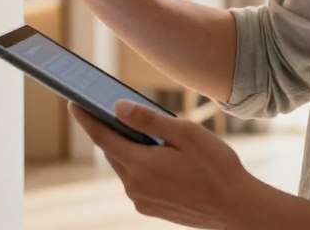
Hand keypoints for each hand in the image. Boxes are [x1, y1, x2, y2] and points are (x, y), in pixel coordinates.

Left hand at [69, 100, 253, 228]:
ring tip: (138, 127)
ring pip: (125, 165)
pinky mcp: (151, 208)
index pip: (104, 137)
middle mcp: (135, 186)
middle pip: (113, 151)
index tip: (72, 102)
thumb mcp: (185, 133)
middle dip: (109, 130)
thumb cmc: (216, 166)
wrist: (237, 207)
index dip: (86, 118)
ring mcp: (142, 200)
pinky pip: (137, 179)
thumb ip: (149, 120)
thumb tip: (118, 108)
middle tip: (107, 107)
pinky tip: (155, 152)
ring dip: (127, 146)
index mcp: (141, 166)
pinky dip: (139, 163)